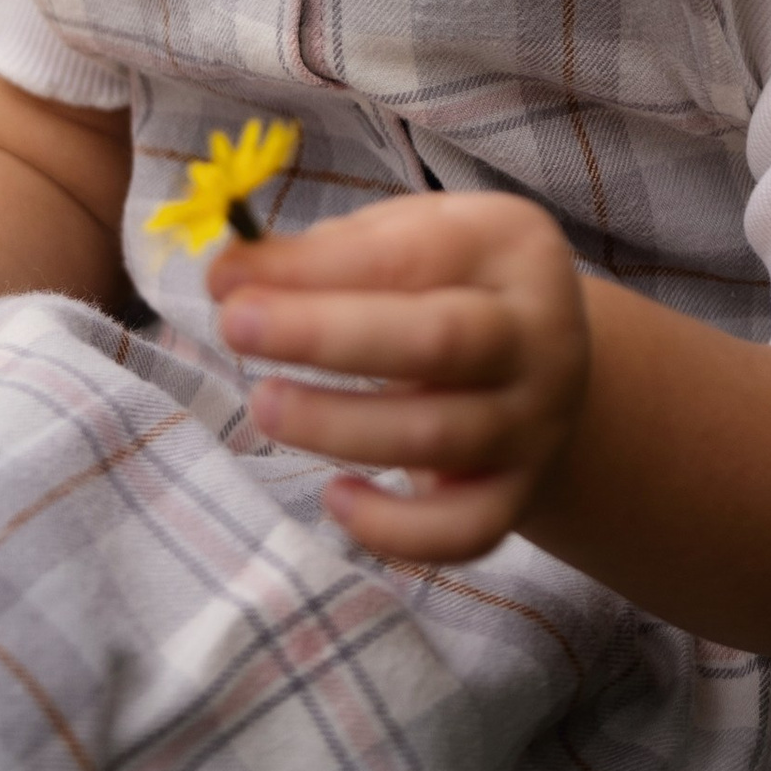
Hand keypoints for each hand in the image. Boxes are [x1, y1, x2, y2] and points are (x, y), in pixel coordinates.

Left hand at [210, 190, 589, 564]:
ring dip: (335, 425)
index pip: (412, 253)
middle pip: (438, 341)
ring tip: (265, 403)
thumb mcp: (407, 239)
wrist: (543, 365)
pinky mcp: (518, 494)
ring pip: (435, 438)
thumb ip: (327, 254)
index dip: (315, 268)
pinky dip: (393, 529)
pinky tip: (335, 497)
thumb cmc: (449, 285)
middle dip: (326, 336)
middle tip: (236, 326)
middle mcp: (539, 335)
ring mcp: (536, 422)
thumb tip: (229, 276)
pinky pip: (463, 532)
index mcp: (511, 247)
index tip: (227, 276)